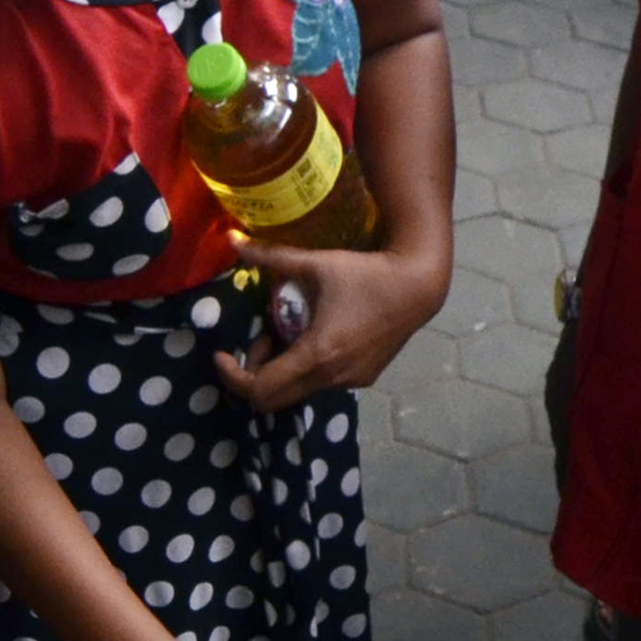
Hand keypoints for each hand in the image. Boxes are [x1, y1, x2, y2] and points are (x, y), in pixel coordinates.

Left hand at [211, 239, 447, 410]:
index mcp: (315, 354)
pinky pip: (321, 385)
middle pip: (273, 400)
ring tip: (287, 333)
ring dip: (282, 370)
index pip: (259, 388)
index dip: (231, 376)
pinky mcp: (362, 380)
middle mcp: (331, 378)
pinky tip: (316, 338)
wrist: (419, 286)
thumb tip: (230, 239)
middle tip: (259, 341)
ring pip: (298, 391)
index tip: (222, 354)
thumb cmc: (365, 273)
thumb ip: (269, 255)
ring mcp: (349, 383)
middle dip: (255, 374)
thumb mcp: (314, 263)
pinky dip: (306, 369)